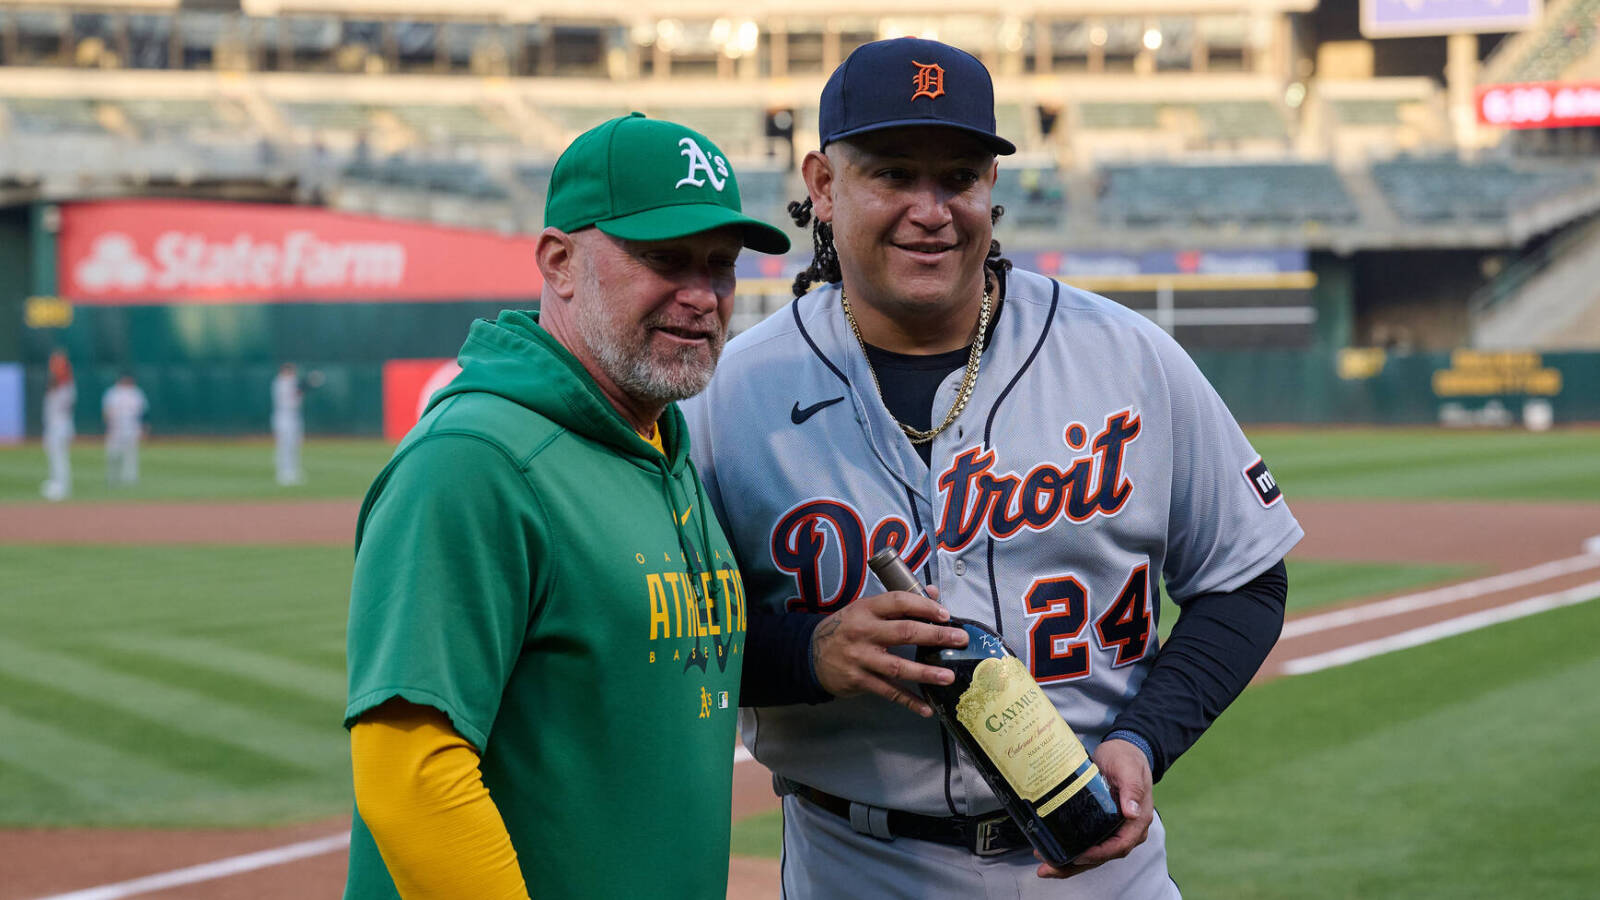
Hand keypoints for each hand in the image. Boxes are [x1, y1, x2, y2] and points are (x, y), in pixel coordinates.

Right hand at [810, 587, 967, 717]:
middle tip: (959, 639)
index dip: (924, 606)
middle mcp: (863, 632)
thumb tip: (934, 593)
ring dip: (926, 673)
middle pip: (904, 632)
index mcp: (866, 609)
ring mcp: (860, 658)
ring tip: (949, 676)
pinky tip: (926, 708)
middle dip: (935, 635)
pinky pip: (888, 691)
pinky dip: (908, 701)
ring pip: (898, 667)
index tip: (945, 614)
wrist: (810, 653)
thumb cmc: (846, 628)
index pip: (898, 602)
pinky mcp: (858, 680)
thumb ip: (898, 602)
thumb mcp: (865, 609)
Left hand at [1035, 738, 1153, 878]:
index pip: (1120, 845)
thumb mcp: (1129, 768)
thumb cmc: (1127, 758)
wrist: (1123, 749)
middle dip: (1076, 865)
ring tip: (1045, 866)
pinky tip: (1053, 854)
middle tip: (1049, 868)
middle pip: (1103, 855)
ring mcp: (1114, 829)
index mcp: (1137, 820)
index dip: (1099, 854)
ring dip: (1070, 864)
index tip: (1079, 856)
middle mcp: (1127, 829)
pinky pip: (1088, 844)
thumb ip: (1132, 788)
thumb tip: (1132, 812)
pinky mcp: (1101, 825)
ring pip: (1094, 854)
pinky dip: (1072, 852)